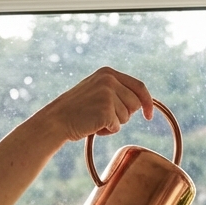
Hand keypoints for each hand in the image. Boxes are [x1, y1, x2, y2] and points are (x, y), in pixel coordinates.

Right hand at [36, 67, 152, 141]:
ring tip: (95, 120)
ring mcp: (107, 94)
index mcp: (108, 73)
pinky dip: (107, 131)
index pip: (139, 86)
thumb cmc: (77, 110)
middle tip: (104, 116)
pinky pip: (117, 127)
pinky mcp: (105, 110)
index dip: (147, 102)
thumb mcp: (97, 90)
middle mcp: (109, 80)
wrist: (56, 120)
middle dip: (125, 115)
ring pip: (127, 117)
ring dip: (114, 123)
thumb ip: (116, 90)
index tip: (149, 116)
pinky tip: (93, 126)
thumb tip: (142, 101)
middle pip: (136, 103)